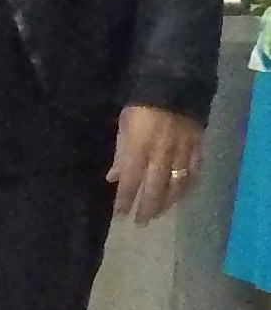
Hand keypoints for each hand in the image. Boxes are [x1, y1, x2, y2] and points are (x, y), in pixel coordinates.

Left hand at [108, 102, 202, 224]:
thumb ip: (120, 153)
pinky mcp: (197, 148)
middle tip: (140, 223)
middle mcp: (161, 154)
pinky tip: (180, 195)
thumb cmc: (140, 105)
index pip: (131, 181)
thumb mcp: (123, 125)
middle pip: (155, 189)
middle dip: (147, 208)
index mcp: (139, 147)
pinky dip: (187, 187)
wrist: (173, 86)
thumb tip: (113, 177)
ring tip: (158, 213)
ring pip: (176, 185)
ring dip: (167, 202)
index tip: (120, 215)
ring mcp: (181, 152)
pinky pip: (194, 173)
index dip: (125, 200)